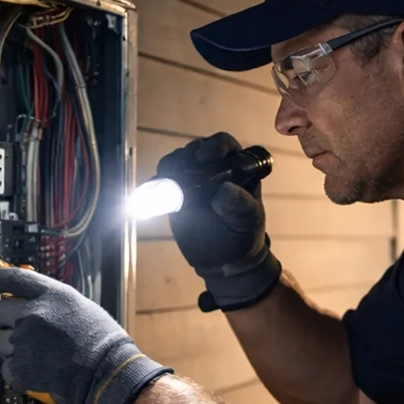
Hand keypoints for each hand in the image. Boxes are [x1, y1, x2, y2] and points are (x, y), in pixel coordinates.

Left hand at [0, 266, 171, 403]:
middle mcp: (34, 315)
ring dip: (13, 347)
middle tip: (25, 331)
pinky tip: (39, 368)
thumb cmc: (102, 342)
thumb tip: (25, 298)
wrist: (109, 374)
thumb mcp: (80, 306)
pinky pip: (6, 366)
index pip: (12, 278)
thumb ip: (51, 300)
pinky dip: (18, 369)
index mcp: (52, 296)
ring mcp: (23, 342)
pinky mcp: (18, 369)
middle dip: (5, 320)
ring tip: (40, 354)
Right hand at [158, 132, 281, 311]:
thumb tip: (224, 189)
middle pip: (195, 149)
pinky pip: (160, 181)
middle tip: (185, 176)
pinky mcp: (174, 192)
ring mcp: (192, 177)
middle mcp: (213, 166)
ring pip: (175, 161)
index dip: (215, 146)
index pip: (225, 144)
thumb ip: (240, 205)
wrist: (224, 259)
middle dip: (188, 158)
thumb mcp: (248, 221)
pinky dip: (156, 185)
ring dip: (171, 170)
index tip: (206, 158)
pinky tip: (155, 195)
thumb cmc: (243, 234)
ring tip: (173, 189)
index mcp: (237, 167)